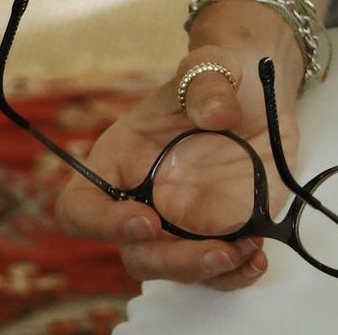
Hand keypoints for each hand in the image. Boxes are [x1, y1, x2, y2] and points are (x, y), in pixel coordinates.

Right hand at [52, 42, 299, 290]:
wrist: (256, 87)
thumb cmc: (219, 74)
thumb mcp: (212, 63)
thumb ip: (208, 83)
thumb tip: (218, 116)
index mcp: (120, 160)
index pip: (80, 207)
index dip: (102, 223)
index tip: (147, 220)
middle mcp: (143, 200)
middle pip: (134, 253)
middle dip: (170, 261)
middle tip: (213, 251)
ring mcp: (180, 220)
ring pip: (173, 268)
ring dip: (205, 271)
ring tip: (244, 252)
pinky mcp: (218, 229)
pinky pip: (216, 269)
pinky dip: (234, 274)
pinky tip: (256, 261)